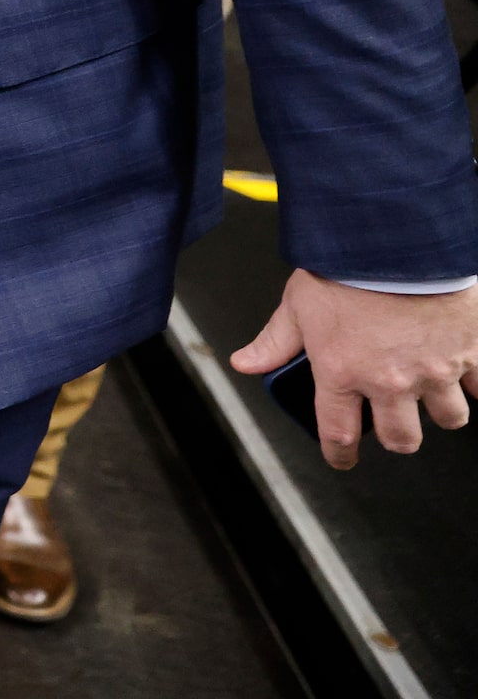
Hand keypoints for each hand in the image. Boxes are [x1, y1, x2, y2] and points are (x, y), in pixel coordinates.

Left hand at [231, 270, 477, 468]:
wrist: (396, 238)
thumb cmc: (345, 267)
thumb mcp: (297, 304)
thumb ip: (274, 341)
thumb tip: (245, 363)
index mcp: (342, 373)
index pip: (338, 434)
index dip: (339, 455)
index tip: (341, 459)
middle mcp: (390, 380)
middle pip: (402, 440)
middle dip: (398, 438)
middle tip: (394, 424)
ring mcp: (435, 369)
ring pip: (448, 418)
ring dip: (440, 411)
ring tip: (430, 390)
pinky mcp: (471, 352)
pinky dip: (475, 382)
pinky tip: (464, 369)